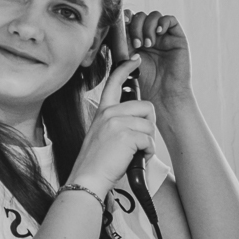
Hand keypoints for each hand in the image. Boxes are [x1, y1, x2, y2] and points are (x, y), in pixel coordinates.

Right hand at [71, 57, 156, 191]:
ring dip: (148, 142)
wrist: (88, 179)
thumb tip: (138, 120)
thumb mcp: (102, 135)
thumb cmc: (97, 162)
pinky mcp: (126, 135)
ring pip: (150, 125)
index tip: (135, 60)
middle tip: (139, 141)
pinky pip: (149, 140)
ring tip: (134, 153)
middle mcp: (109, 113)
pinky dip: (147, 153)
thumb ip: (116, 123)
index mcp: (103, 111)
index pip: (114, 82)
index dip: (126, 68)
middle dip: (149, 125)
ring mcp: (117, 123)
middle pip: (146, 107)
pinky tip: (135, 160)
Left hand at [124, 10, 191, 108]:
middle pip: (140, 16)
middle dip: (135, 27)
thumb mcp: (126, 61)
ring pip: (153, 16)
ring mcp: (163, 36)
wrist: (164, 95)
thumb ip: (120, 44)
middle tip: (137, 44)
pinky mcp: (176, 37)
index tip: (122, 24)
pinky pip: (170, 19)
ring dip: (147, 27)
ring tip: (148, 44)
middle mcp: (149, 36)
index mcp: (135, 40)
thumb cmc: (144, 83)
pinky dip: (162, 22)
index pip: (129, 20)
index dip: (125, 18)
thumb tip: (114, 26)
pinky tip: (159, 33)